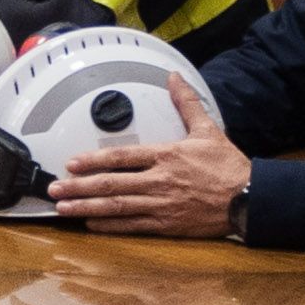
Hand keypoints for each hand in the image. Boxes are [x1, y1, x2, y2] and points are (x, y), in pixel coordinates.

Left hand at [49, 76, 250, 236]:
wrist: (249, 198)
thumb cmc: (228, 166)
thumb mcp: (208, 130)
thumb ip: (186, 103)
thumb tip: (174, 77)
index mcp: (166, 155)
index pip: (121, 157)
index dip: (93, 160)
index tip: (71, 162)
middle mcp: (159, 180)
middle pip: (111, 184)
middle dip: (79, 186)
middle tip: (54, 189)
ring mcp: (161, 204)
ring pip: (117, 207)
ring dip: (87, 207)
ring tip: (63, 208)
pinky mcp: (167, 224)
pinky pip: (132, 226)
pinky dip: (110, 226)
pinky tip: (90, 224)